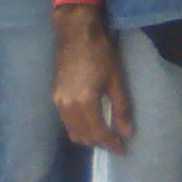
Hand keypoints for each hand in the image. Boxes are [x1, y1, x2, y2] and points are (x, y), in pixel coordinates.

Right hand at [53, 7, 133, 153]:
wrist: (75, 31)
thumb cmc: (100, 51)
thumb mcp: (115, 78)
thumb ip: (121, 107)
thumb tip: (126, 132)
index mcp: (84, 103)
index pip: (98, 133)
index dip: (111, 144)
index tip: (122, 150)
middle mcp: (67, 107)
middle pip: (82, 136)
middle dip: (99, 142)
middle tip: (115, 141)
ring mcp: (57, 101)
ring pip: (72, 130)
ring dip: (87, 136)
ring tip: (104, 132)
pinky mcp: (54, 95)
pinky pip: (66, 120)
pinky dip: (78, 126)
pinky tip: (90, 119)